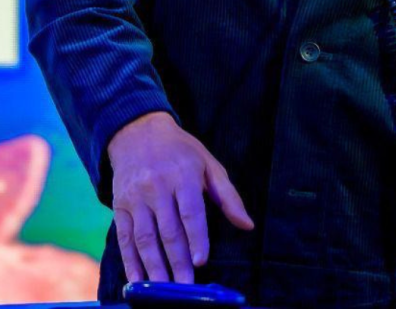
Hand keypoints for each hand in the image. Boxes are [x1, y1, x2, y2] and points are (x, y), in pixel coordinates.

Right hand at [107, 111, 254, 283]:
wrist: (138, 133)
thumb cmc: (181, 151)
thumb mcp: (208, 164)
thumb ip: (228, 196)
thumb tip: (248, 225)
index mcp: (184, 174)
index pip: (191, 211)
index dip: (196, 237)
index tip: (201, 261)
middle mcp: (158, 186)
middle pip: (168, 229)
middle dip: (177, 261)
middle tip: (185, 287)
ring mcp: (136, 197)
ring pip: (145, 237)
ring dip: (154, 266)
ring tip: (163, 289)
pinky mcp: (119, 206)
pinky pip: (124, 238)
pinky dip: (130, 261)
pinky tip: (137, 280)